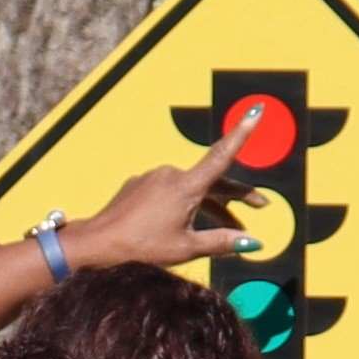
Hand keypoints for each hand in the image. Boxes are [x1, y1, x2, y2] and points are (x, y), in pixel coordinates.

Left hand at [63, 123, 250, 271]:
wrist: (97, 243)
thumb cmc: (140, 247)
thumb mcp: (186, 248)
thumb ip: (222, 242)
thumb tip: (254, 243)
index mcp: (186, 186)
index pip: (222, 155)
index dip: (242, 133)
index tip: (256, 110)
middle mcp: (171, 174)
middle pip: (213, 180)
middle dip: (237, 194)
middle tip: (262, 205)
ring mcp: (154, 177)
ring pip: (192, 188)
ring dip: (211, 204)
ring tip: (229, 225)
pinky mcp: (140, 184)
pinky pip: (170, 191)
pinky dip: (185, 204)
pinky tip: (185, 222)